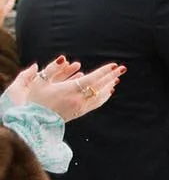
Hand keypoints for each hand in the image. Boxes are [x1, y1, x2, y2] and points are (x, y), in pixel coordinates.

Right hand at [7, 58, 123, 120]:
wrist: (35, 121)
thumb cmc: (36, 99)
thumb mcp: (40, 82)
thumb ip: (52, 69)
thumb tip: (62, 58)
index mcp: (70, 90)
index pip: (93, 79)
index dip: (104, 71)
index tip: (114, 65)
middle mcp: (79, 99)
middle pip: (100, 86)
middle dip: (112, 76)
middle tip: (123, 69)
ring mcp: (81, 107)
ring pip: (101, 96)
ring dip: (109, 86)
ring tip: (116, 78)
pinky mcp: (80, 112)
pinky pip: (97, 103)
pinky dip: (105, 96)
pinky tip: (108, 91)